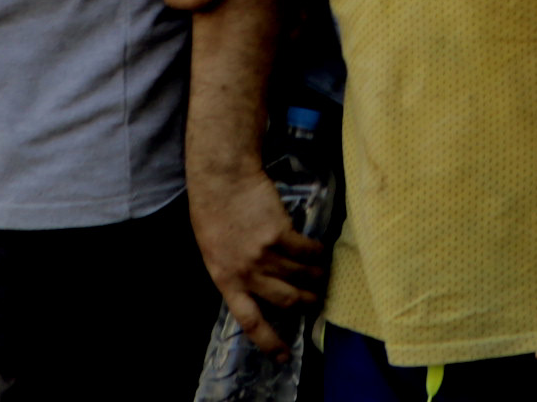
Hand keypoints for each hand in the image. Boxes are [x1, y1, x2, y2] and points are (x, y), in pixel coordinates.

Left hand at [193, 171, 325, 355]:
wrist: (222, 180)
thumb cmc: (214, 213)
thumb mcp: (215, 253)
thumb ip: (236, 273)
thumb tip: (261, 287)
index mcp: (226, 281)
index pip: (250, 321)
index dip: (269, 341)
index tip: (284, 355)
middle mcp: (247, 273)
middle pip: (286, 300)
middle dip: (305, 303)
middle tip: (315, 300)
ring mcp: (265, 254)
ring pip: (300, 276)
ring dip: (316, 277)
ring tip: (321, 274)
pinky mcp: (281, 234)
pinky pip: (307, 251)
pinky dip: (317, 253)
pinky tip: (319, 250)